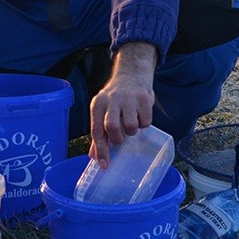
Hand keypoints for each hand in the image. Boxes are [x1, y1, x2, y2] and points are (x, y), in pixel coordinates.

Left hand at [88, 42, 157, 165]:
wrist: (131, 74)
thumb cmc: (115, 98)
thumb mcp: (102, 110)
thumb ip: (99, 133)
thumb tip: (94, 156)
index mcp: (98, 104)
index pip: (97, 130)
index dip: (100, 150)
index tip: (104, 165)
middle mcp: (112, 99)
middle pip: (112, 127)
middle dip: (117, 139)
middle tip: (121, 139)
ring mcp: (129, 98)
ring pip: (131, 127)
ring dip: (132, 132)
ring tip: (131, 123)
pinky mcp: (144, 98)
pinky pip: (145, 122)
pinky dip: (143, 124)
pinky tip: (140, 115)